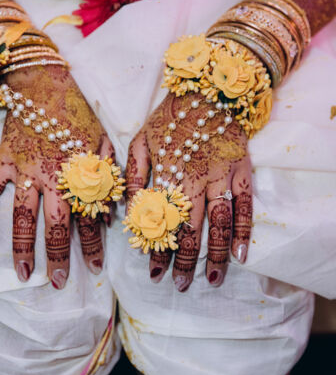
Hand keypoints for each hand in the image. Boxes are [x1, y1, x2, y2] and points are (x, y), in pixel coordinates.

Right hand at [0, 66, 114, 288]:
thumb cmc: (78, 113)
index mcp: (79, 172)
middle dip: (57, 257)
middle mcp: (51, 175)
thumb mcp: (104, 142)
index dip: (94, 245)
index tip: (97, 269)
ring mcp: (22, 169)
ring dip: (21, 247)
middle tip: (57, 282)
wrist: (43, 81)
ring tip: (23, 274)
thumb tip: (110, 215)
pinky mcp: (1, 160)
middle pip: (54, 224)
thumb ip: (109, 178)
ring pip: (20, 215)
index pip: (89, 217)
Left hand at [125, 91, 252, 289]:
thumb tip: (128, 210)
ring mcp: (223, 177)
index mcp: (169, 175)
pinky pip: (246, 206)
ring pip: (219, 223)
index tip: (153, 273)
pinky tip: (240, 255)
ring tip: (211, 280)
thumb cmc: (170, 117)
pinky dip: (245, 231)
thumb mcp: (140, 140)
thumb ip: (133, 175)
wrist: (209, 89)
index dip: (158, 250)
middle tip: (180, 285)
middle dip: (186, 261)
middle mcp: (197, 180)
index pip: (163, 222)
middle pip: (192, 230)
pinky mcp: (242, 171)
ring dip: (215, 254)